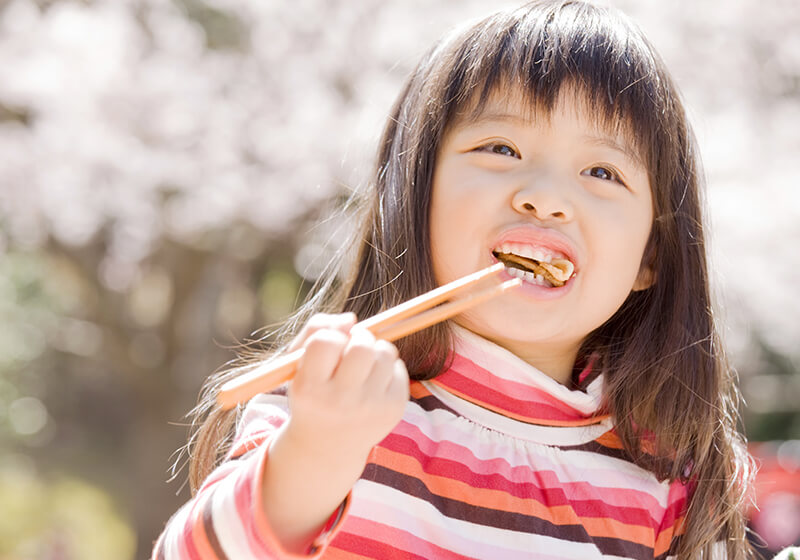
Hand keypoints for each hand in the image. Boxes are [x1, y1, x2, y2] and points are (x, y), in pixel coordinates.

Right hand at [261, 313, 408, 551]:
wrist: (327, 447)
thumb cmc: (312, 395)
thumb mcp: (299, 366)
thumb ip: (316, 331)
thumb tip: (351, 319)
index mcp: (310, 389)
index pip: (326, 341)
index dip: (331, 335)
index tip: (330, 347)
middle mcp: (340, 401)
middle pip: (362, 345)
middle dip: (359, 337)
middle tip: (353, 347)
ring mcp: (370, 408)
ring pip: (384, 352)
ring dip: (375, 349)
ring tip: (364, 364)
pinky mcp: (393, 411)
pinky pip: (398, 368)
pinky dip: (388, 367)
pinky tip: (374, 382)